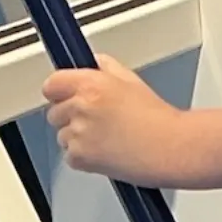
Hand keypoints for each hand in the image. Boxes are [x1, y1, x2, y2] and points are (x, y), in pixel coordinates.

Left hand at [43, 54, 198, 186]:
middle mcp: (81, 107)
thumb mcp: (131, 80)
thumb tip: (92, 63)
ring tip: (105, 137)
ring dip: (76, 137)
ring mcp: (78, 134)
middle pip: (53, 112)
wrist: (171, 148)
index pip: (51, 84)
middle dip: (68, 116)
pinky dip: (83, 157)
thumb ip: (105, 67)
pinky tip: (105, 151)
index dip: (58, 91)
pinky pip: (70, 157)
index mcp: (91, 84)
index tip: (64, 95)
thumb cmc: (157, 118)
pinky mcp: (80, 158)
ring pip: (61, 136)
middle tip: (94, 120)